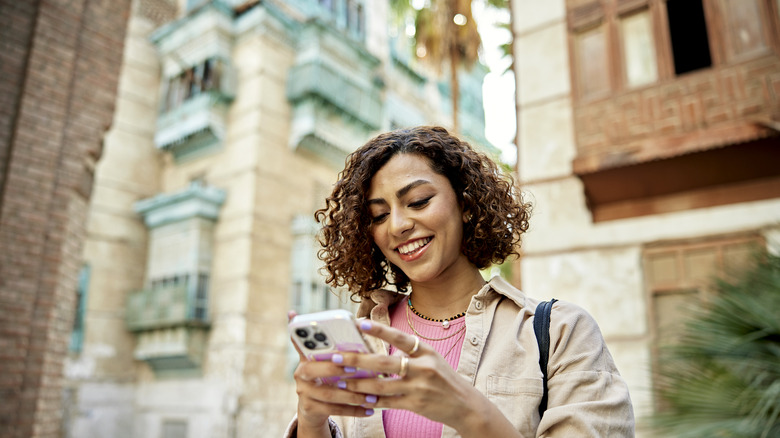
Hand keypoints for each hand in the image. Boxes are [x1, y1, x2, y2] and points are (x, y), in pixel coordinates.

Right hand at [288, 311, 376, 435]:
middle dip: (334, 368)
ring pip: (328, 393)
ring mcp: (303, 392)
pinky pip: (333, 410)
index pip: (301, 343)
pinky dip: (353, 410)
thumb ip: (340, 346)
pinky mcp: (309, 409)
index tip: (321, 333)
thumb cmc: (328, 377)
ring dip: (352, 395)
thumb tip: (360, 323)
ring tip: (372, 396)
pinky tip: (369, 410)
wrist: (313, 409)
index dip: (308, 339)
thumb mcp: (329, 361)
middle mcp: (300, 373)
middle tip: (354, 368)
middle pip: (311, 369)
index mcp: (305, 356)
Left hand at [333, 320, 490, 433]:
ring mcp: (419, 387)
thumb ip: (409, 353)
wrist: (466, 405)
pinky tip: (358, 398)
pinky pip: (388, 403)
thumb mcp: (432, 359)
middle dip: (357, 360)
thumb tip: (380, 349)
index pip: (401, 338)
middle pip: (384, 363)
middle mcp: (423, 368)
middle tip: (336, 357)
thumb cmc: (444, 379)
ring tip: (340, 380)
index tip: (360, 324)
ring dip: (358, 383)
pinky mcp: (416, 404)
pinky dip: (371, 401)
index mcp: (427, 352)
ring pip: (382, 385)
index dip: (380, 331)